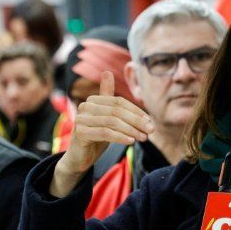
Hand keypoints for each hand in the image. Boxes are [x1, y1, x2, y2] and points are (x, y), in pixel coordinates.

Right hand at [51, 72, 153, 196]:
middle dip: (136, 121)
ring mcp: (81, 119)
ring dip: (131, 130)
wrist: (80, 157)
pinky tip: (130, 141)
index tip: (150, 121)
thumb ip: (111, 101)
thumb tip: (107, 72)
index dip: (136, 111)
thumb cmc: (96, 137)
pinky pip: (105, 133)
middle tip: (150, 130)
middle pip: (117, 111)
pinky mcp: (80, 133)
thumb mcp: (107, 118)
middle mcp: (85, 107)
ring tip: (143, 137)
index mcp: (93, 101)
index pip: (119, 102)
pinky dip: (120, 137)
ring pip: (112, 122)